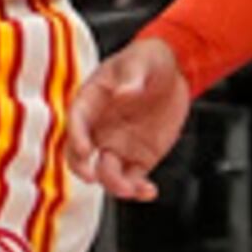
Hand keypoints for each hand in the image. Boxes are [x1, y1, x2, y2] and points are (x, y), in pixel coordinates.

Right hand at [69, 30, 194, 201]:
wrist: (174, 71)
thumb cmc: (148, 60)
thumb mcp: (141, 61)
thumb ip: (132, 76)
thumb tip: (125, 93)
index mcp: (92, 100)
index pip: (76, 120)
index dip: (76, 136)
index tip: (85, 150)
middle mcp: (100, 127)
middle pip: (80, 154)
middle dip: (82, 168)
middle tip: (93, 177)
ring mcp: (118, 145)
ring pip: (106, 173)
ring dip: (114, 185)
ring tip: (132, 188)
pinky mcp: (139, 158)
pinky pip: (133, 180)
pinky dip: (138, 191)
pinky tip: (149, 191)